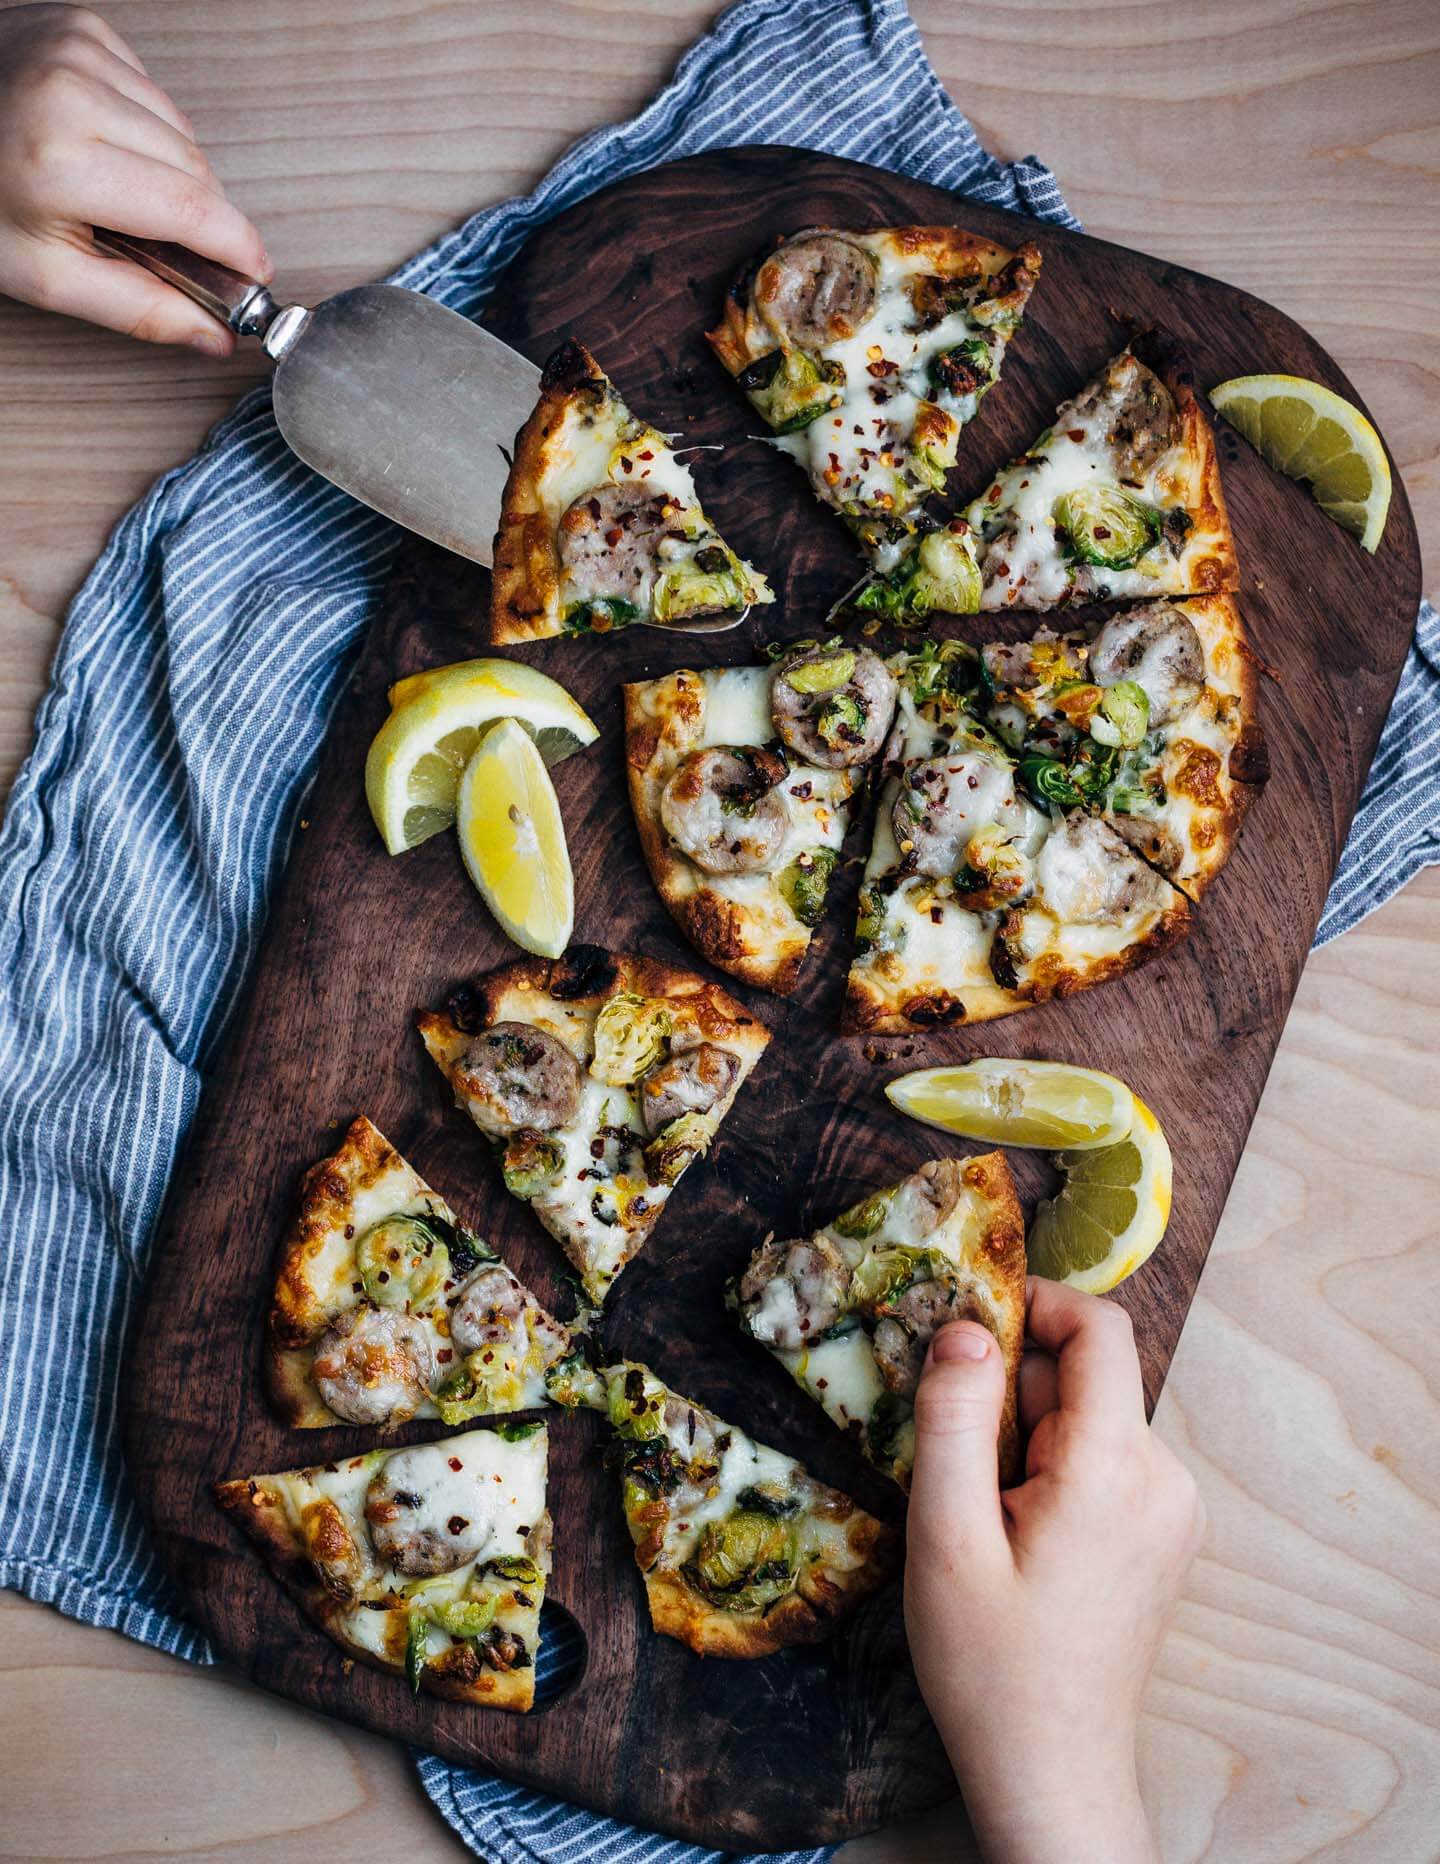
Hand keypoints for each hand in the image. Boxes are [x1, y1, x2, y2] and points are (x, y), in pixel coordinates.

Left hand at [0, 4, 269, 349]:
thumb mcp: (43, 274)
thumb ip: (137, 308)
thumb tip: (215, 334)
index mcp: (63, 164)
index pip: (193, 211)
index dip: (238, 250)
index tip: (254, 277)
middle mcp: (74, 94)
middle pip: (196, 171)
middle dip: (199, 217)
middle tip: (170, 247)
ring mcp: (79, 51)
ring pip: (181, 131)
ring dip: (172, 171)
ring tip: (123, 191)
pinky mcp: (82, 26)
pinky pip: (152, 92)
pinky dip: (144, 126)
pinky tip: (104, 143)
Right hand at [904, 1278, 1204, 1863]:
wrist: (1052, 1770)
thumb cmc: (991, 1664)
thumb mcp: (944, 1537)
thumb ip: (952, 1421)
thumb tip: (964, 1329)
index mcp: (1116, 1469)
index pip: (1100, 1329)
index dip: (1035, 1307)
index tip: (968, 1335)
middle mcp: (1165, 1478)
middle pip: (1087, 1377)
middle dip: (1015, 1396)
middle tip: (963, 1470)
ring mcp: (1175, 1509)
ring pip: (1091, 1418)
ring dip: (1031, 1440)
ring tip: (991, 1519)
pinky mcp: (1167, 1534)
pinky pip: (1106, 1460)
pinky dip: (1057, 1472)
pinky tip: (1023, 1537)